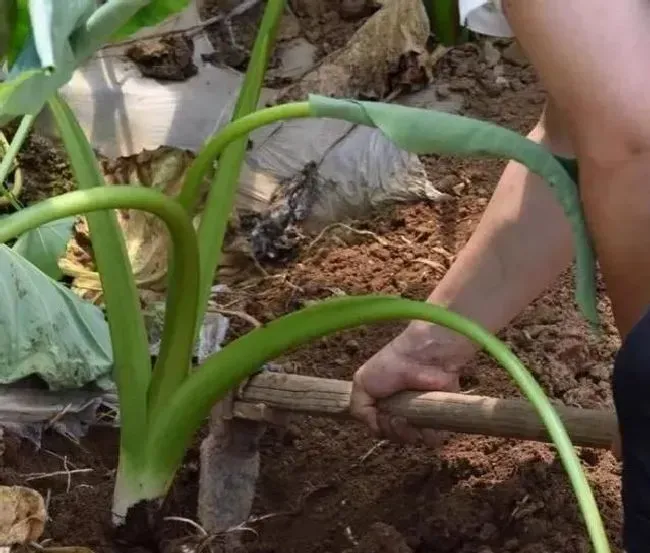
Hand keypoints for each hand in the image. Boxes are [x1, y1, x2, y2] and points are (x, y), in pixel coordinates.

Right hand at [350, 324, 473, 446]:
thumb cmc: (389, 366)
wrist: (419, 358)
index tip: (378, 415)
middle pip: (395, 437)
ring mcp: (421, 414)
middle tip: (393, 415)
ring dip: (407, 434)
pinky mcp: (439, 416)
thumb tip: (375, 429)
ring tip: (406, 418)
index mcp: (385, 403)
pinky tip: (423, 422)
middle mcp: (403, 409)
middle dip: (391, 430)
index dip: (378, 427)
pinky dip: (427, 435)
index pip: (380, 429)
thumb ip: (359, 410)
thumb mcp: (361, 384)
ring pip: (413, 440)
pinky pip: (434, 440)